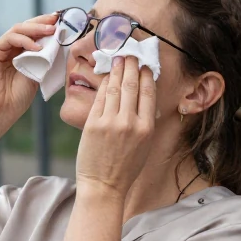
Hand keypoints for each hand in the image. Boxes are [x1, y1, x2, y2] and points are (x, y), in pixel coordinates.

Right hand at [0, 13, 56, 124]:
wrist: (0, 111)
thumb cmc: (18, 97)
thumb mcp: (38, 74)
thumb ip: (45, 58)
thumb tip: (59, 41)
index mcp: (22, 53)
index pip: (35, 33)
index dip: (47, 26)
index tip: (63, 22)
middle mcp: (10, 48)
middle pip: (27, 27)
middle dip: (43, 22)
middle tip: (57, 20)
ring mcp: (1, 49)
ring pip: (18, 29)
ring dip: (36, 28)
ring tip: (51, 31)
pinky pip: (10, 38)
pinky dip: (24, 40)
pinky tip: (37, 47)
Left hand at [76, 55, 156, 195]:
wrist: (104, 186)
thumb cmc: (125, 168)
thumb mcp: (144, 145)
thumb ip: (144, 123)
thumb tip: (144, 100)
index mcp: (146, 128)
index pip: (148, 93)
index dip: (146, 76)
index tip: (144, 66)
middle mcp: (130, 122)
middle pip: (131, 85)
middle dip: (131, 66)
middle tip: (130, 55)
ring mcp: (110, 122)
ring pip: (114, 88)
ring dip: (117, 71)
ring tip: (118, 60)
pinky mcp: (92, 124)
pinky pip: (99, 99)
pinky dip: (103, 85)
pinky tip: (106, 77)